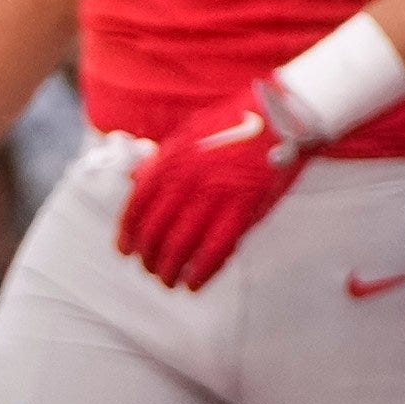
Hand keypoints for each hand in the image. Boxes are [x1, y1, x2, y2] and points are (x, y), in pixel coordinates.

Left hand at [116, 85, 310, 290]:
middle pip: (157, 228)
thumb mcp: (189, 134)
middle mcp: (188, 179)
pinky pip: (217, 248)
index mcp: (171, 160)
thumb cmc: (234, 124)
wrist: (281, 118)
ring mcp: (215, 195)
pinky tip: (194, 285)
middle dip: (148, 254)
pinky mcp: (244, 210)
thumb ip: (163, 160)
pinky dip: (203, 271)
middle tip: (146, 269)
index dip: (128, 231)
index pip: (139, 204)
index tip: (123, 249)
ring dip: (171, 267)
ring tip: (166, 282)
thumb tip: (137, 180)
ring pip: (183, 242)